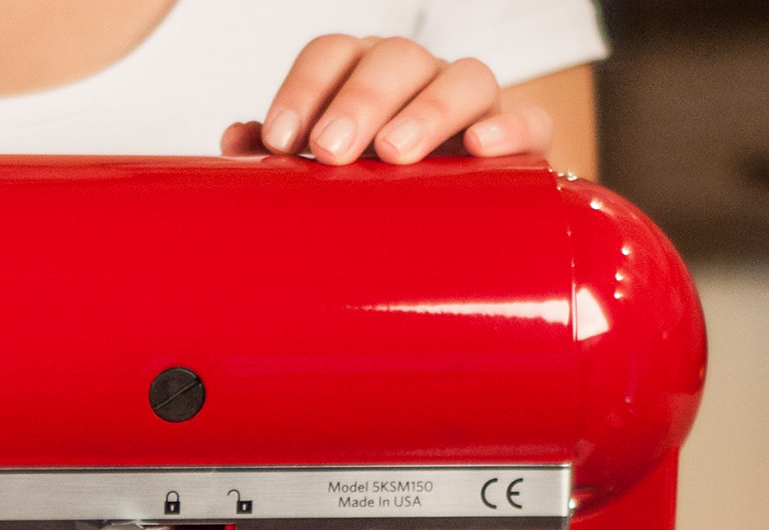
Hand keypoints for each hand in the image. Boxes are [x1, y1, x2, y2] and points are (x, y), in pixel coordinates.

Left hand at [222, 35, 552, 165]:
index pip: (333, 54)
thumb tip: (238, 142)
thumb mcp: (323, 179)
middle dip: (361, 99)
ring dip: (427, 110)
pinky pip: (531, 121)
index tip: (282, 140)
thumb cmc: (370, 196)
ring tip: (395, 153)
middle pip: (396, 58)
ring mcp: (473, 106)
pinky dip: (510, 128)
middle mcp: (418, 79)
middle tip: (334, 149)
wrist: (447, 236)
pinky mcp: (523, 142)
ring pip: (465, 78)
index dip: (305, 88)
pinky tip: (481, 147)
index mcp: (362, 77)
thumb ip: (282, 158)